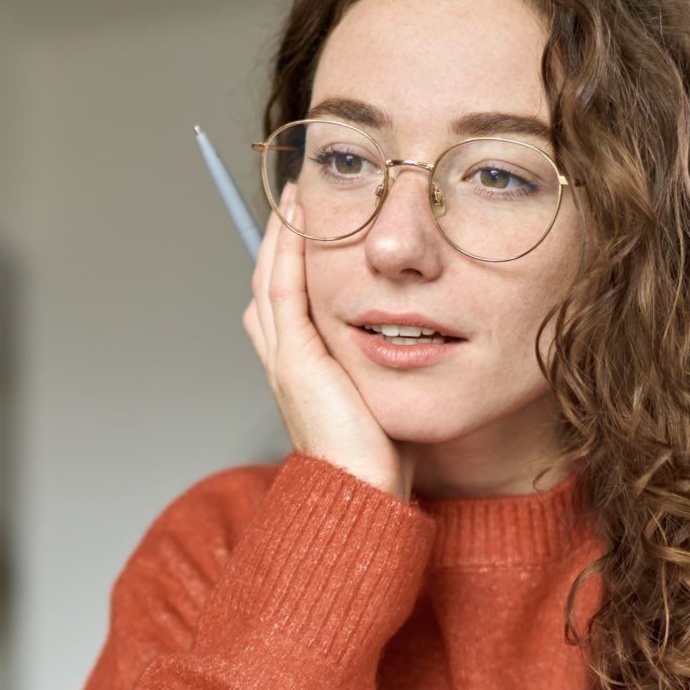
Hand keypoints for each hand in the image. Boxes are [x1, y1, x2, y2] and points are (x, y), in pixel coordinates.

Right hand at [242, 184, 415, 499]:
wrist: (364, 493)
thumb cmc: (381, 460)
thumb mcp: (384, 400)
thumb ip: (388, 369)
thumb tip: (420, 346)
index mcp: (299, 368)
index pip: (285, 301)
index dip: (290, 260)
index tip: (307, 225)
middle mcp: (283, 359)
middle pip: (268, 281)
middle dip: (280, 236)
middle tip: (294, 196)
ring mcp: (283, 358)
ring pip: (269, 278)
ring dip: (280, 233)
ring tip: (294, 195)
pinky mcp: (295, 359)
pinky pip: (282, 290)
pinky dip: (286, 251)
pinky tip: (297, 219)